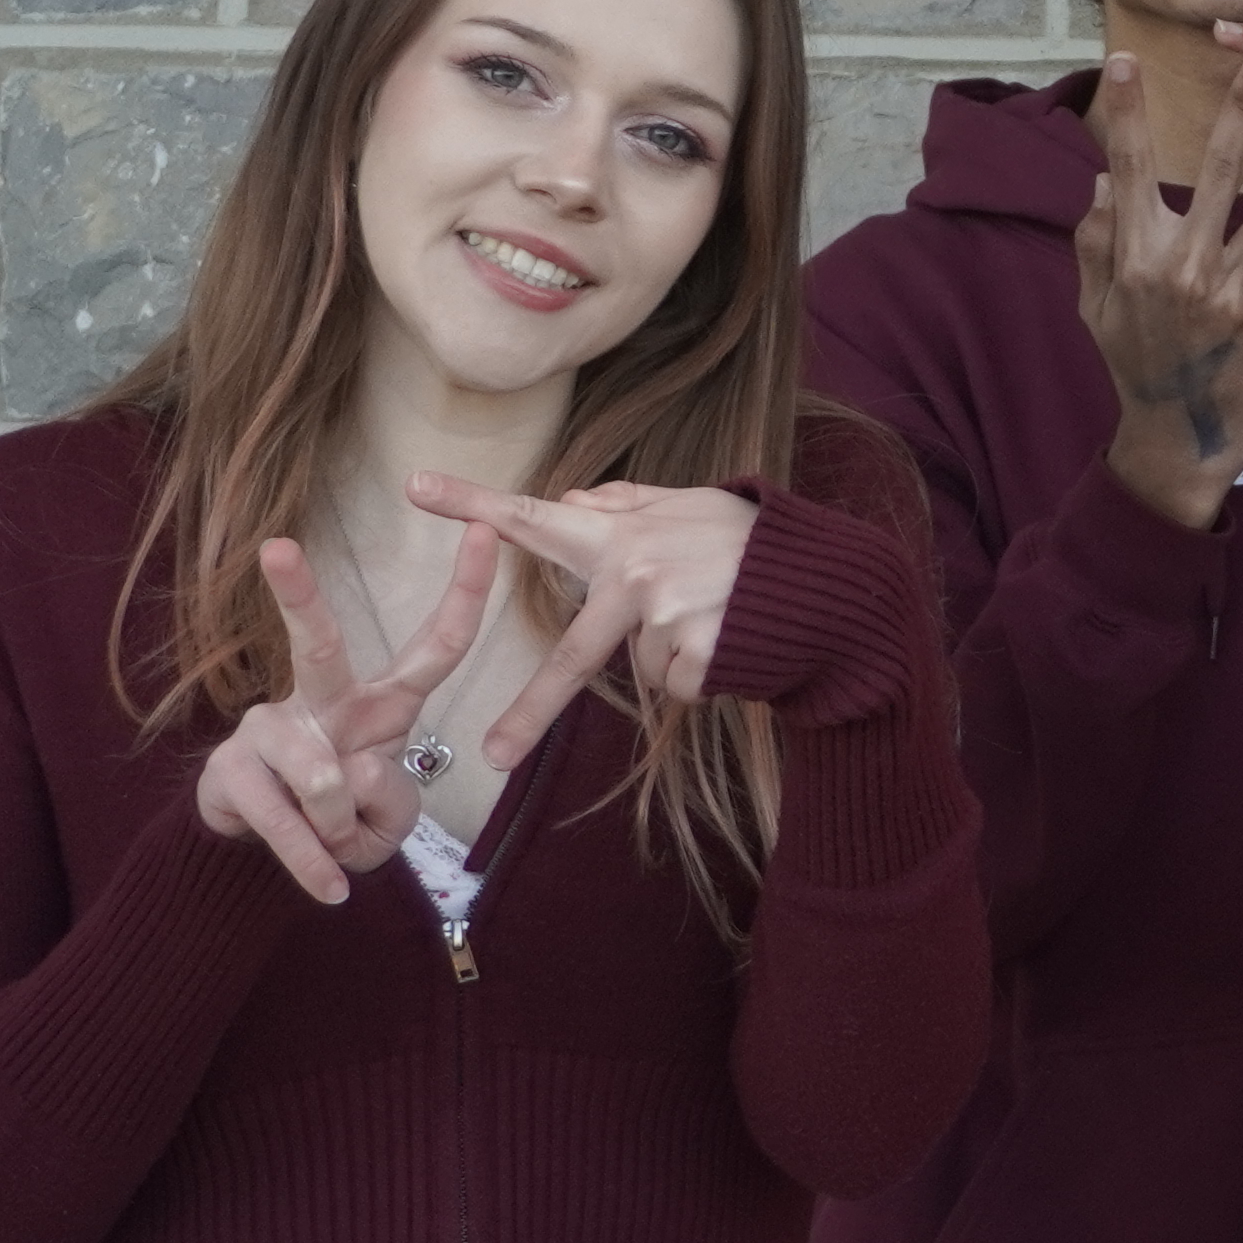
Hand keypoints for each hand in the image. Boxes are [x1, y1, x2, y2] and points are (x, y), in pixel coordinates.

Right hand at [190, 531, 497, 900]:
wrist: (269, 855)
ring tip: (338, 843)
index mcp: (383, 704)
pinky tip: (330, 888)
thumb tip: (352, 773)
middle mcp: (324, 703)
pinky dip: (314, 863)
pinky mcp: (229, 772)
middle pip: (317, 647)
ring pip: (321, 779)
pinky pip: (285, 822)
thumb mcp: (389, 821)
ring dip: (341, 831)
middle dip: (297, 596)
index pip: (435, 646)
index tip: (488, 530)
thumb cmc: (344, 818)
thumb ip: (391, 801)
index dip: (466, 594)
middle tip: (276, 544)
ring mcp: (268, 731)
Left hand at [408, 473, 766, 766]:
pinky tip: (732, 639)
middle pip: (570, 660)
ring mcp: (665, 621)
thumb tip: (569, 500)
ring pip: (643, 666)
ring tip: (719, 617)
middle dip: (529, 713)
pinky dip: (701, 672)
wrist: (830, 582)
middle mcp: (634, 577)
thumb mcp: (691, 506)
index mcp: (622, 536)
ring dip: (673, 653)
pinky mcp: (696, 659)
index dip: (474, 503)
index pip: (536, 519)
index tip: (413, 487)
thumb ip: (627, 506)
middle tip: (493, 755)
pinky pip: (679, 684)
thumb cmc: (755, 541)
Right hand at [1077, 55, 1242, 530]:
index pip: (1128, 170)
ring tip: (1226, 304)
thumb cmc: (1137, 364)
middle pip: (1217, 169)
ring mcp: (1231, 291)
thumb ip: (1095, 243)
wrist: (1183, 441)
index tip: (1126, 61)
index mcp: (1134, 260)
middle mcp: (1181, 268)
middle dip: (1242, 109)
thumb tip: (1101, 180)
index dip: (1127, 114)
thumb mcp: (1095, 310)